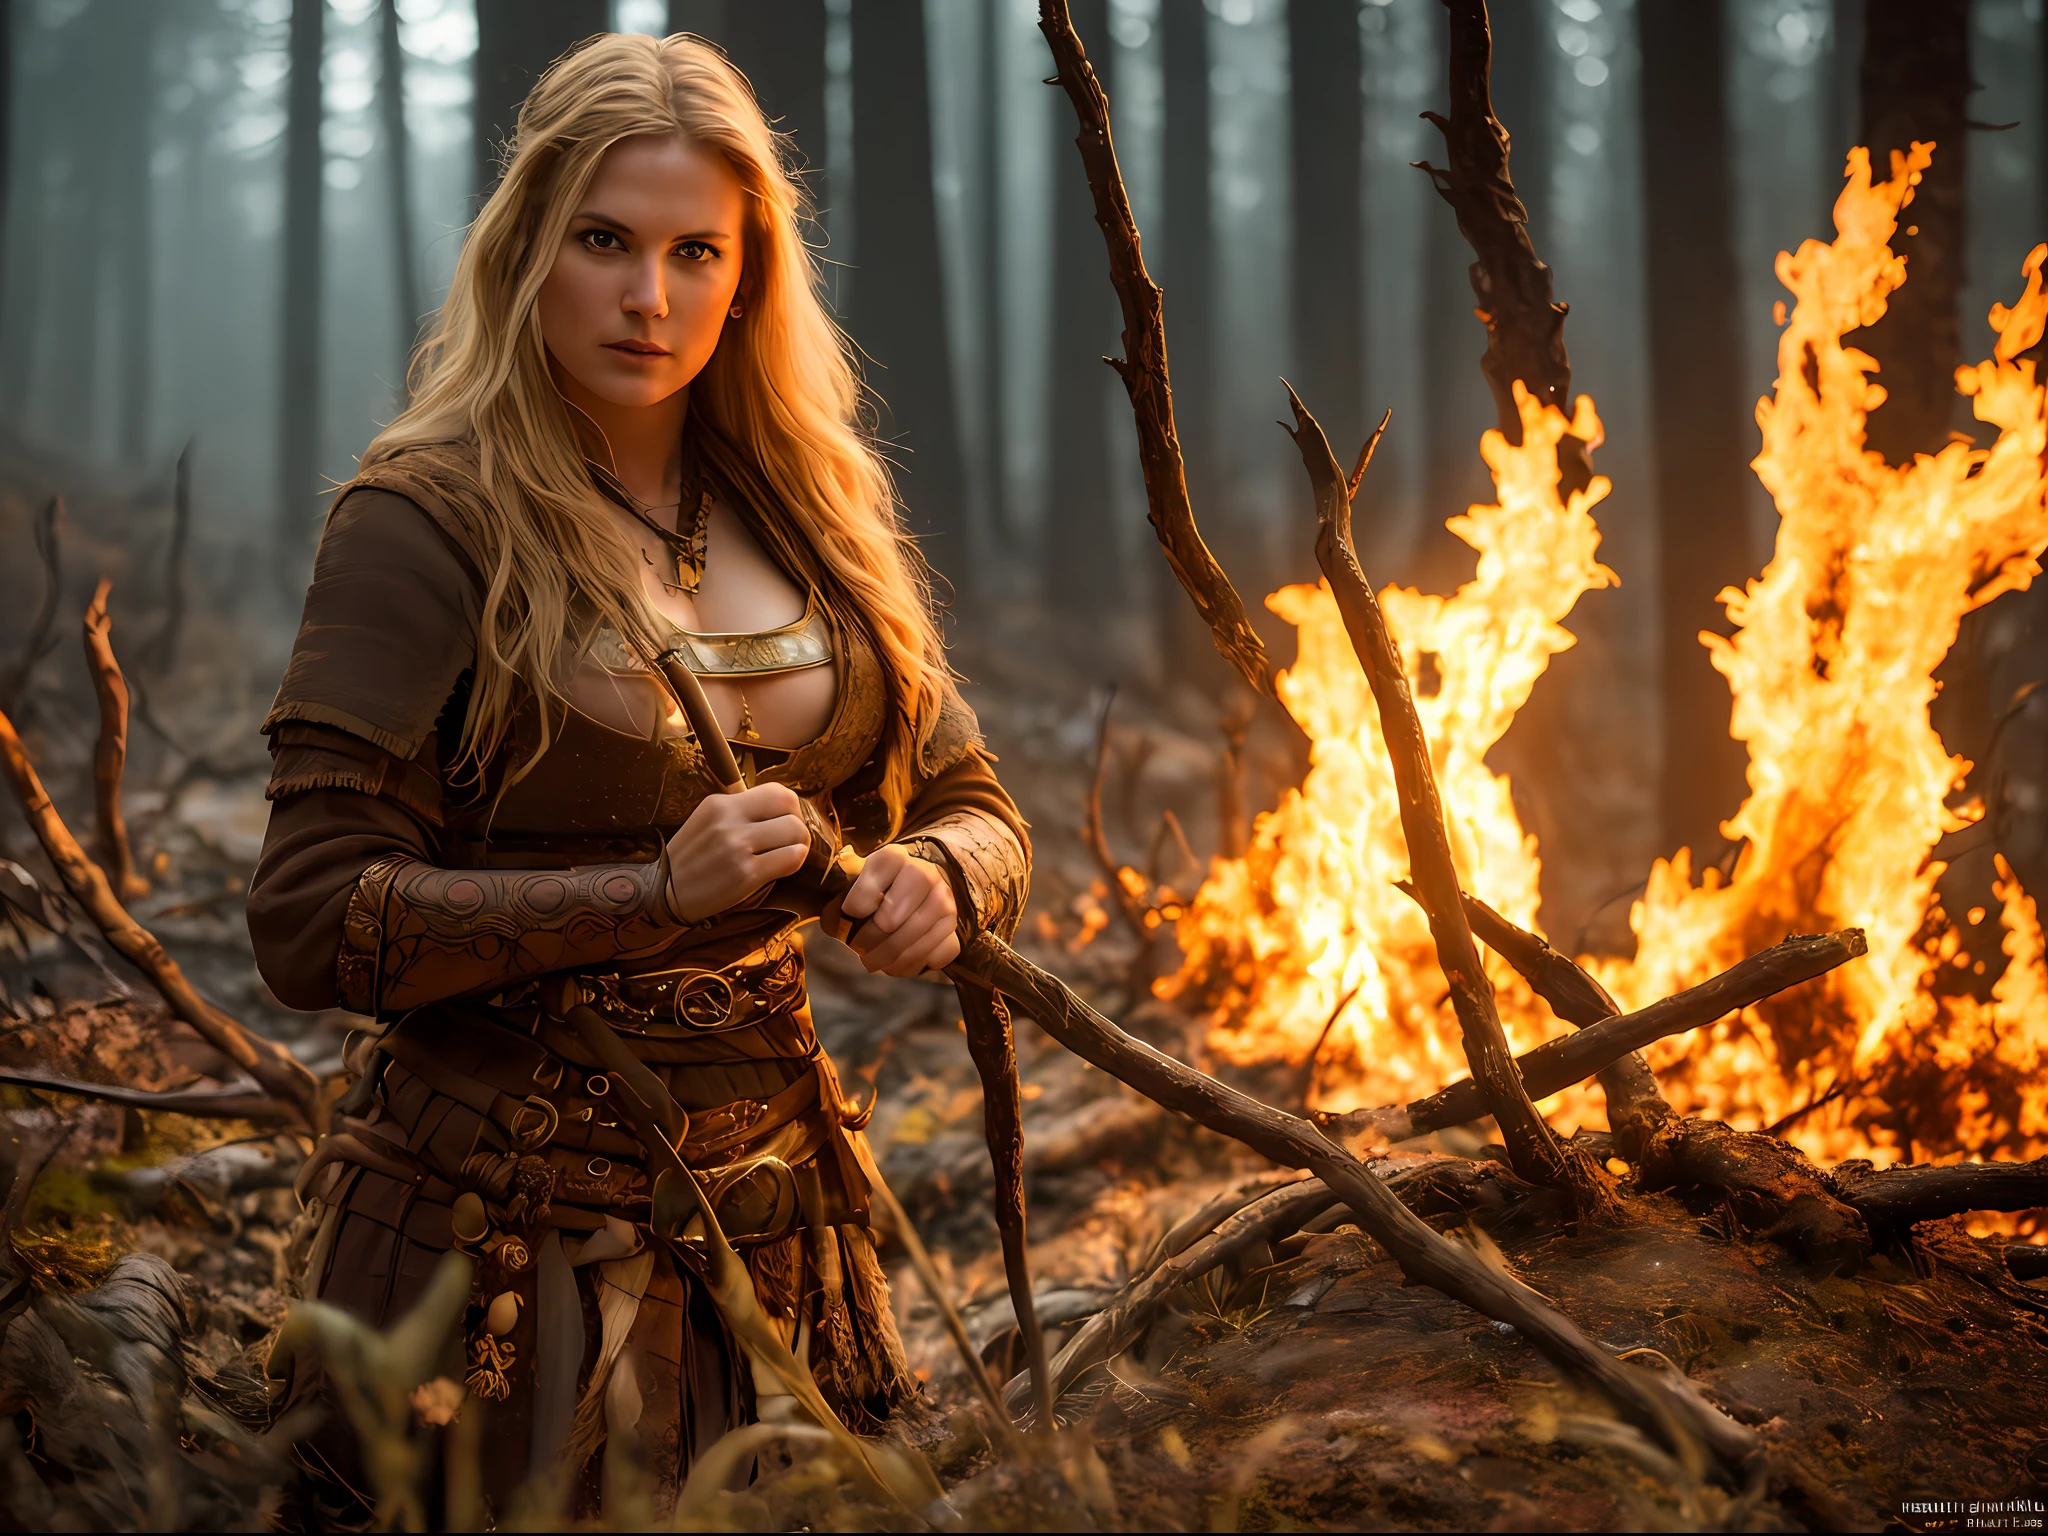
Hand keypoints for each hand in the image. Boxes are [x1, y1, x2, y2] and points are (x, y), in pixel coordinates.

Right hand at [662, 783, 809, 920]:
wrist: (663, 892)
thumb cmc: (690, 859)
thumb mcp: (707, 822)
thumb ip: (738, 811)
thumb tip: (778, 809)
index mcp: (720, 803)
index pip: (776, 791)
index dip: (790, 807)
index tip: (785, 822)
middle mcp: (729, 819)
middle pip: (790, 806)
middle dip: (798, 824)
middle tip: (790, 841)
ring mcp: (737, 846)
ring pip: (795, 831)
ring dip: (799, 845)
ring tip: (786, 855)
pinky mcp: (746, 873)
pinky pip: (791, 858)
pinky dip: (795, 862)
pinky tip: (782, 868)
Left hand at [827, 844, 959, 976]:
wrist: (911, 887)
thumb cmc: (875, 888)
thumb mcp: (854, 878)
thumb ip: (840, 891)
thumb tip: (834, 919)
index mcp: (894, 857)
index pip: (874, 881)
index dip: (857, 902)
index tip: (848, 913)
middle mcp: (926, 874)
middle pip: (891, 918)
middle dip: (869, 939)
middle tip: (857, 947)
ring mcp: (945, 902)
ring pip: (913, 941)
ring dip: (888, 959)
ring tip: (871, 961)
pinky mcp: (954, 928)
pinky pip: (936, 954)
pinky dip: (916, 964)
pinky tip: (900, 962)